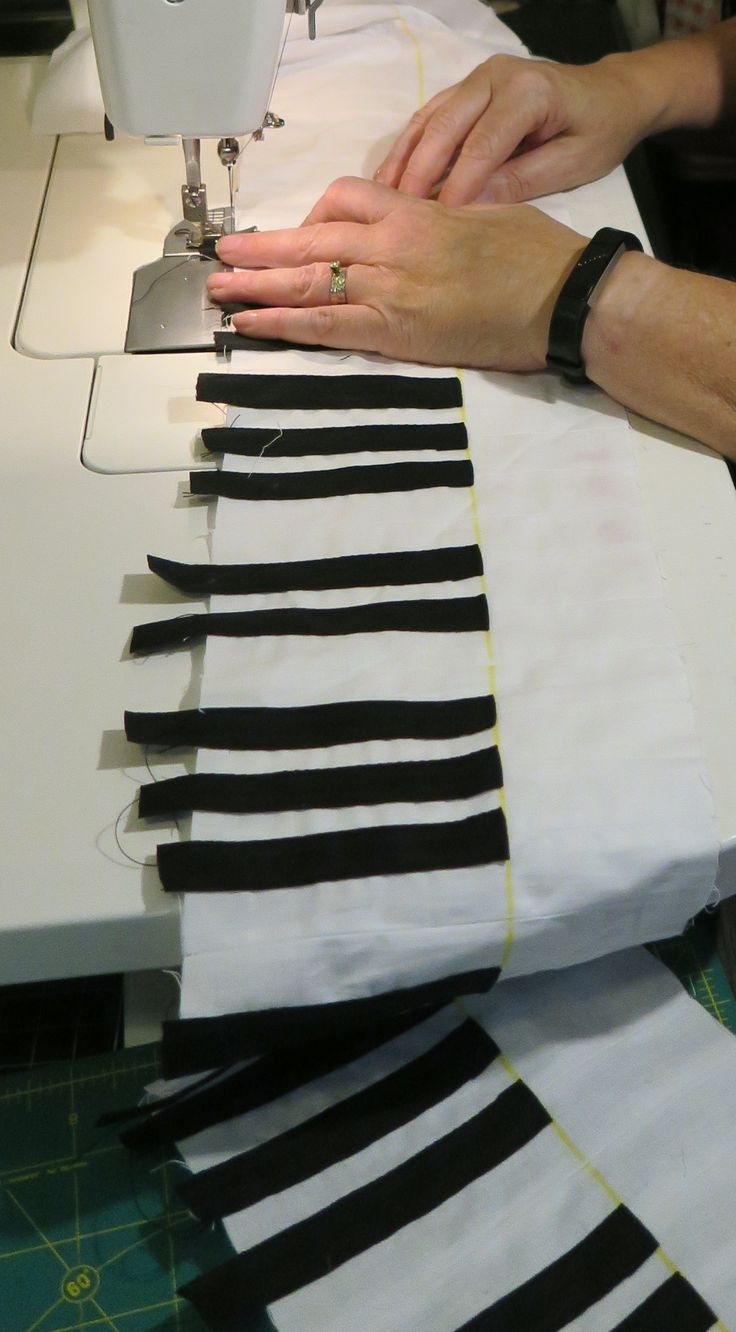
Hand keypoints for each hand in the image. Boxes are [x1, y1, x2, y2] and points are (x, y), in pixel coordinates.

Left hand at [208, 177, 585, 371]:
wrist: (565, 298)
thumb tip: (421, 228)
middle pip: (310, 240)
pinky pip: (324, 325)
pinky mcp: (396, 331)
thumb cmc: (538, 258)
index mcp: (416, 212)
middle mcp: (392, 246)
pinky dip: (282, 324)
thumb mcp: (485, 216)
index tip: (297, 234)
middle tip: (224, 253)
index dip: (312, 218)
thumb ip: (441, 221)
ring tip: (218, 290)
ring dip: (256, 286)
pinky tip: (251, 325)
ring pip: (307, 281)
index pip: (345, 200)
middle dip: (261, 248)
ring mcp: (390, 289)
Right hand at [374, 53, 659, 205]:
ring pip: (429, 120)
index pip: (482, 144)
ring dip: (404, 160)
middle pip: (445, 127)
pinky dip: (408, 148)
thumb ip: (521, 181)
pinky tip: (390, 178)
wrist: (609, 95)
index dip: (457, 186)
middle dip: (419, 174)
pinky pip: (428, 117)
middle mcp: (495, 76)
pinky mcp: (466, 89)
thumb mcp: (572, 164)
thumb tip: (471, 205)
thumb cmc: (598, 132)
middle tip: (397, 217)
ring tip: (381, 199)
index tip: (438, 223)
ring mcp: (476, 79)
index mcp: (528, 92)